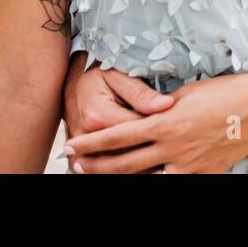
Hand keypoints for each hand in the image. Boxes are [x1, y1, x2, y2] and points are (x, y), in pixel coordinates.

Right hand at [60, 51, 175, 172]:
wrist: (70, 87)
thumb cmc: (96, 77)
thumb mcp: (118, 74)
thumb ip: (141, 92)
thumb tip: (167, 104)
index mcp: (99, 116)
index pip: (138, 130)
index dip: (160, 128)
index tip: (177, 125)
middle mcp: (88, 138)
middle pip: (129, 153)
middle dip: (153, 150)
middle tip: (174, 146)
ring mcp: (81, 153)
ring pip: (118, 168)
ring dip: (142, 165)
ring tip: (163, 158)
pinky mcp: (79, 160)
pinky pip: (106, 171)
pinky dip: (126, 170)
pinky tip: (145, 164)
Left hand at [64, 66, 247, 173]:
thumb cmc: (227, 91)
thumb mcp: (187, 93)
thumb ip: (162, 108)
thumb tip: (147, 115)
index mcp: (165, 124)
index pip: (116, 136)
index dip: (91, 144)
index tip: (71, 146)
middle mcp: (173, 148)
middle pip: (124, 165)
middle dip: (96, 166)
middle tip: (76, 166)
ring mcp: (189, 165)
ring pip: (145, 178)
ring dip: (121, 177)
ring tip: (103, 174)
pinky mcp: (206, 173)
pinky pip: (173, 181)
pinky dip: (155, 180)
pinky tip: (147, 178)